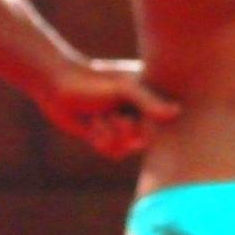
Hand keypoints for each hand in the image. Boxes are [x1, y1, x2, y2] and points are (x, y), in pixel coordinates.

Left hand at [34, 57, 181, 159]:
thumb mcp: (124, 89)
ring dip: (110, 136)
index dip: (151, 126)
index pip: (166, 121)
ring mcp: (123, 125)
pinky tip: (91, 125)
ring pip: (128, 148)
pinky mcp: (107, 137)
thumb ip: (150, 102)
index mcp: (150, 95)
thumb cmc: (93, 81)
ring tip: (99, 117)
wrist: (57, 86)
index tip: (133, 116)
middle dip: (126, 131)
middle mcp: (140, 112)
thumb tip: (177, 112)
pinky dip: (100, 141)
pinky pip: (113, 153)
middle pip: (147, 139)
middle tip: (114, 115)